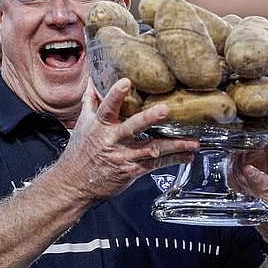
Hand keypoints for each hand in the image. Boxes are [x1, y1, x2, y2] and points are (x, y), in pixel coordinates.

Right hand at [55, 78, 199, 201]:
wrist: (75, 184)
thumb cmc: (79, 153)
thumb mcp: (83, 125)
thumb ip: (91, 102)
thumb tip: (93, 83)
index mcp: (99, 126)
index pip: (106, 108)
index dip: (116, 95)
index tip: (126, 82)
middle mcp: (112, 140)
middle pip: (132, 127)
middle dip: (148, 118)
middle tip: (165, 110)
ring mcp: (123, 157)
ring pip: (151, 148)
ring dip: (174, 145)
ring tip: (193, 141)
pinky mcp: (132, 171)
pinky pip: (155, 164)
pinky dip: (173, 159)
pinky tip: (187, 155)